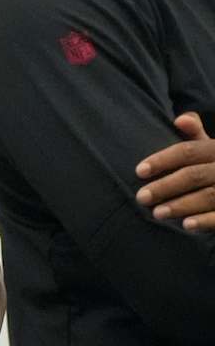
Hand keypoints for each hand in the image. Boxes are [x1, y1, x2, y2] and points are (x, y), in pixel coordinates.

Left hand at [135, 112, 214, 229]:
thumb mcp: (212, 148)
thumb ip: (196, 133)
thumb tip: (180, 119)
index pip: (188, 151)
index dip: (162, 160)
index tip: (139, 171)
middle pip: (194, 175)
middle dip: (165, 186)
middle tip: (141, 197)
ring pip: (208, 196)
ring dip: (181, 205)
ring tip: (157, 213)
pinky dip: (205, 221)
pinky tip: (186, 225)